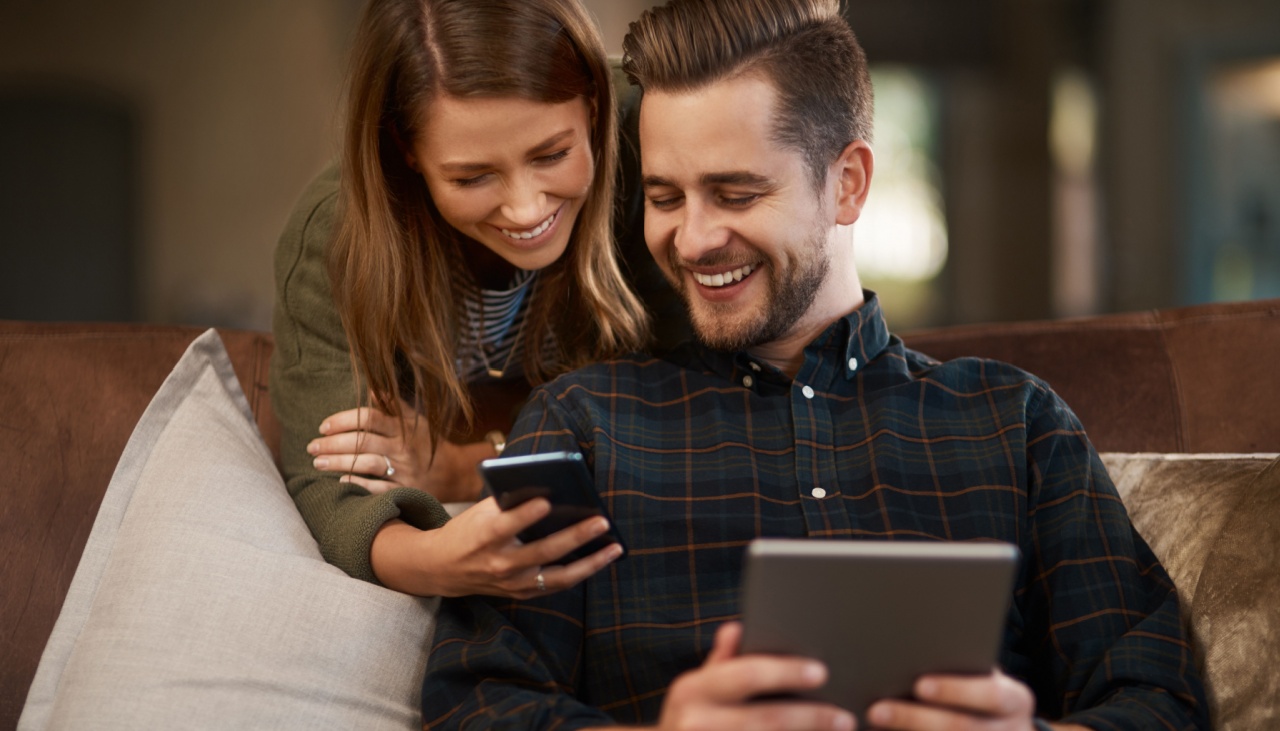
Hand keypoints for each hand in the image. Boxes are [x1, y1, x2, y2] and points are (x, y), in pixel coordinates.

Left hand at [306, 402, 483, 501]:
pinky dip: (359, 485)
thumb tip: (372, 388)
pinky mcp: (405, 490)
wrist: (455, 473)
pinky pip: (379, 488)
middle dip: (333, 444)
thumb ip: (394, 406)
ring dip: (339, 463)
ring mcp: (404, 470)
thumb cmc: (427, 444)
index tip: (324, 426)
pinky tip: (341, 482)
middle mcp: (403, 448)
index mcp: (403, 428)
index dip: (344, 420)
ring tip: (318, 463)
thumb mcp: (416, 421)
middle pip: (363, 442)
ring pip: (367, 464)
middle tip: (311, 446)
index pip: (369, 418)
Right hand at [371, 497, 623, 597]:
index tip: (547, 500)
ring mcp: (512, 583)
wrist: (443, 568)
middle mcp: (499, 563)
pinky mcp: (521, 594)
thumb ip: (510, 501)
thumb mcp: (480, 511)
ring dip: (590, 563)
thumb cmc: (468, 530)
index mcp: (484, 536)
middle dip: (575, 536)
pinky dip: (580, 573)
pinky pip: (556, 585)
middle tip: (602, 521)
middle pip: (542, 551)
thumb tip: (550, 486)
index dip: (526, 514)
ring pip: (557, 576)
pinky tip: (601, 559)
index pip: (507, 525)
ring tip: (615, 547)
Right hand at [655, 622, 853, 730]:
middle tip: (846, 718)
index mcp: (692, 690)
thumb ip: (722, 660)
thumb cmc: (692, 719)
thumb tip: (737, 627)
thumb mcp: (698, 687)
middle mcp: (695, 722)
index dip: (786, 672)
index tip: (822, 671)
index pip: (746, 674)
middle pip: (766, 719)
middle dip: (811, 718)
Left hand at [865, 670, 1065, 730]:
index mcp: (1015, 701)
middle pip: (962, 728)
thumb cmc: (977, 693)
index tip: (919, 685)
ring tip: (870, 726)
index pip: (992, 694)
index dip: (955, 690)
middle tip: (876, 710)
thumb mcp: (979, 678)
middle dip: (915, 719)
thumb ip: (956, 667)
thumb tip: (907, 650)